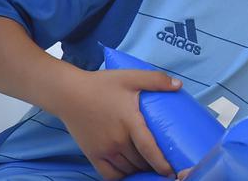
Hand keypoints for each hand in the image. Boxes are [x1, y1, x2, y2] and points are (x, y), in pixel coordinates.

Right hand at [52, 68, 179, 178]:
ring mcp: (103, 149)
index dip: (161, 163)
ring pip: (127, 169)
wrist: (69, 94)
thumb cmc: (102, 85)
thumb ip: (156, 80)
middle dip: (154, 166)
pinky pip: (108, 175)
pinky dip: (121, 177)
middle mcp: (116, 140)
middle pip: (140, 162)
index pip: (148, 149)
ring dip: (140, 170)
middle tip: (166, 165)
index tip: (171, 170)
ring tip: (151, 167)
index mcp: (129, 122)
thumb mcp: (131, 77)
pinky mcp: (92, 154)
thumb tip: (179, 85)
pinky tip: (130, 172)